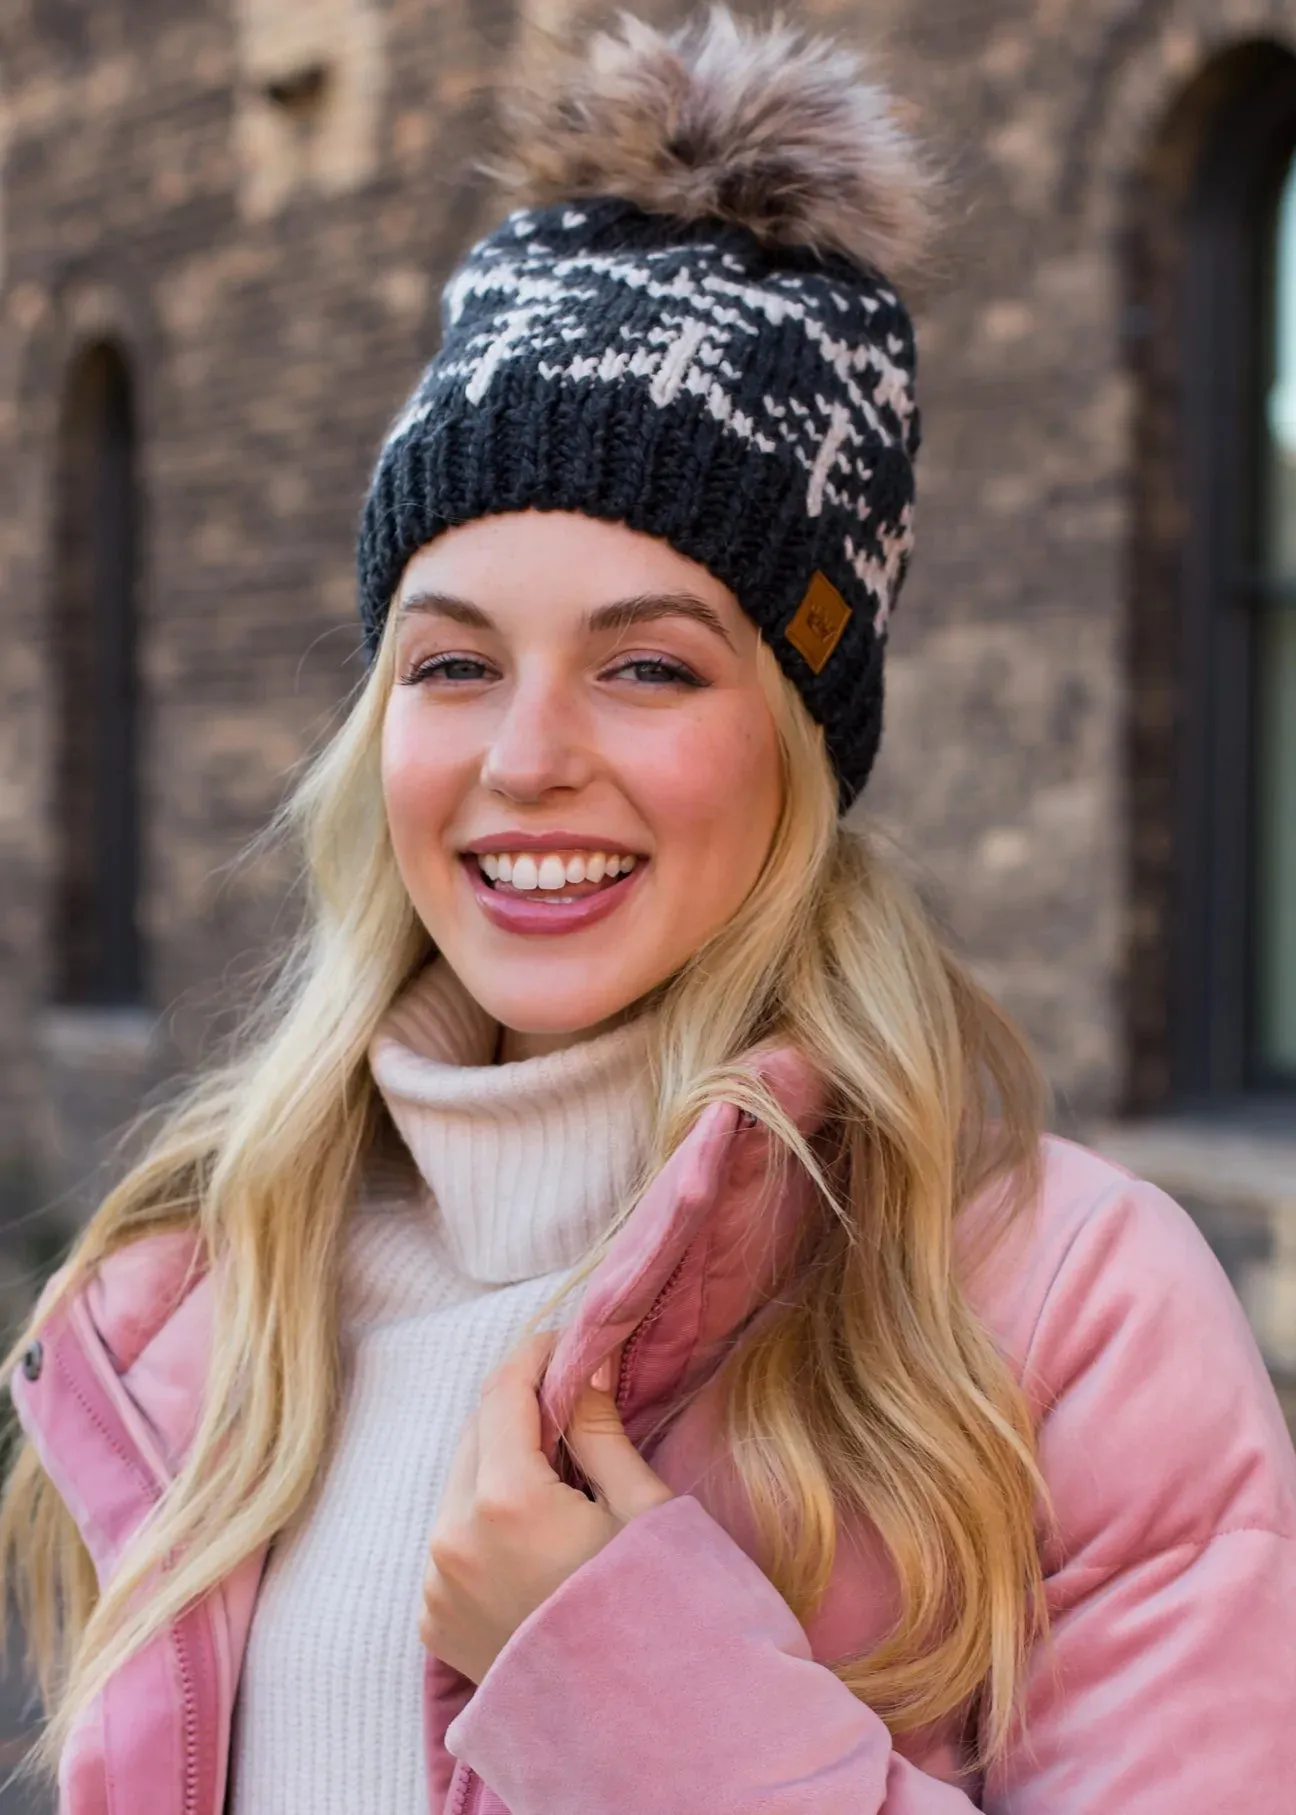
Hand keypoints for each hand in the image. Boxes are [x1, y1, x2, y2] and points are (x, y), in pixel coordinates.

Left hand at [420, 1328, 675, 1684]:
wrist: (640, 1731)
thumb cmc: (655, 1612)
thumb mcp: (641, 1511)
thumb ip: (599, 1431)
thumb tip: (583, 1364)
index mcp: (506, 1504)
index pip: (502, 1394)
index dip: (533, 1356)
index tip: (562, 1343)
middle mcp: (453, 1540)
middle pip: (475, 1435)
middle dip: (517, 1409)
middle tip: (569, 1403)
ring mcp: (436, 1585)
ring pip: (458, 1486)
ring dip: (498, 1464)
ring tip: (558, 1475)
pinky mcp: (433, 1619)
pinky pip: (452, 1540)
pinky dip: (483, 1519)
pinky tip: (533, 1533)